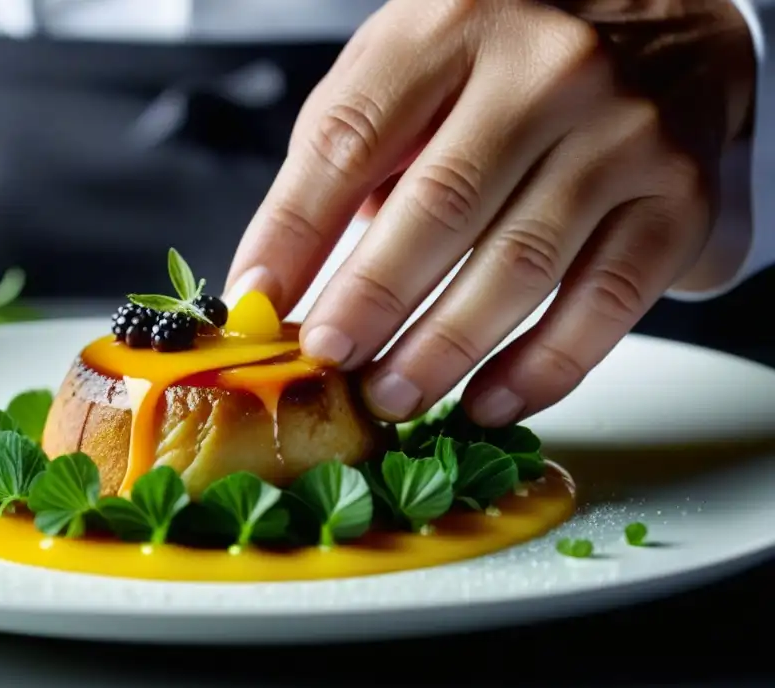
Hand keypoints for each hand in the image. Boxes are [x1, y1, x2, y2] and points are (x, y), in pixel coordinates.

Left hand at [224, 0, 754, 424]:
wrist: (673, 26)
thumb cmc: (516, 57)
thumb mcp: (418, 60)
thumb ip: (356, 148)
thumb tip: (291, 273)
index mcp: (453, 25)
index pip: (351, 138)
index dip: (292, 231)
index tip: (256, 302)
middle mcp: (546, 71)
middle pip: (437, 207)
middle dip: (369, 302)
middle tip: (328, 362)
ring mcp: (622, 135)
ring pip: (518, 266)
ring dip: (443, 350)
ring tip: (392, 395)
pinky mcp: (678, 202)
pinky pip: (603, 305)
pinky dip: (540, 369)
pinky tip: (489, 401)